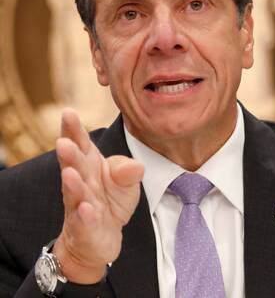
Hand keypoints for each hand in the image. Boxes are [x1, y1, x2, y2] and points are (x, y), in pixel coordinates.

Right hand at [52, 108, 143, 283]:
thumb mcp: (126, 180)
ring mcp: (80, 206)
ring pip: (75, 193)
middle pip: (74, 166)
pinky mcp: (85, 228)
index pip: (80, 144)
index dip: (73, 130)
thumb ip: (127, 169)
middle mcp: (81, 183)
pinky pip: (85, 221)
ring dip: (72, 183)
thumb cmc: (110, 201)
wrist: (101, 237)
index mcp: (89, 165)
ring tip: (70, 173)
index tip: (67, 113)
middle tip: (63, 142)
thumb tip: (134, 167)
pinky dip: (85, 215)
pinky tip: (86, 208)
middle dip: (69, 155)